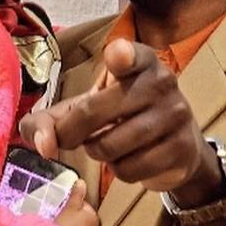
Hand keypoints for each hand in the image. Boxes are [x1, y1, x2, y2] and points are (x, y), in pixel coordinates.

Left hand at [20, 39, 220, 199]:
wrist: (176, 145)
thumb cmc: (120, 116)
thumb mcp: (84, 108)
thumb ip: (48, 121)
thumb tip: (45, 147)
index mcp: (138, 60)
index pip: (128, 54)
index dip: (120, 55)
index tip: (116, 54)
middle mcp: (161, 82)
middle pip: (94, 111)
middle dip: (71, 133)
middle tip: (70, 138)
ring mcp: (175, 114)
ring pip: (109, 146)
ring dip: (98, 153)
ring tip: (107, 144)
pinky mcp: (181, 147)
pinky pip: (130, 169)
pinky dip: (120, 170)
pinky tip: (129, 158)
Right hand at [54, 179, 97, 225]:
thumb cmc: (66, 224)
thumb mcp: (71, 205)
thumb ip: (77, 193)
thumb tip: (82, 182)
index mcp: (94, 217)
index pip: (84, 206)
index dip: (73, 205)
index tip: (64, 207)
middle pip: (81, 218)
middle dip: (73, 217)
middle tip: (61, 216)